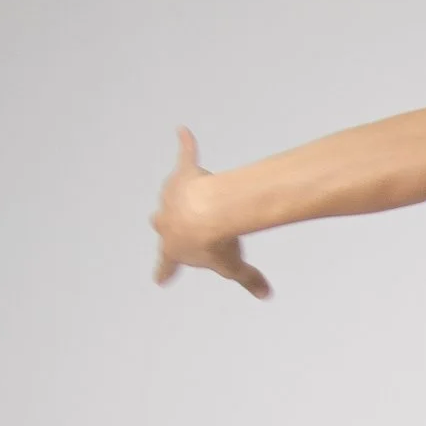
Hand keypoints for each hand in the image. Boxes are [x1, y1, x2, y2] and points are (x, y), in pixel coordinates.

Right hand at [151, 127, 270, 296]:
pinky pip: (185, 155)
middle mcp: (166, 221)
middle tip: (170, 227)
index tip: (160, 280)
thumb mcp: (233, 267)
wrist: (209, 213)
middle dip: (166, 226)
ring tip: (196, 189)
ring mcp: (173, 196)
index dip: (164, 273)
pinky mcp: (184, 173)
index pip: (167, 265)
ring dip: (182, 193)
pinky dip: (185, 144)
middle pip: (160, 224)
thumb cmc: (216, 244)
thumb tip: (265, 294)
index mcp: (174, 248)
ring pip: (173, 194)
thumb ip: (248, 280)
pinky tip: (183, 131)